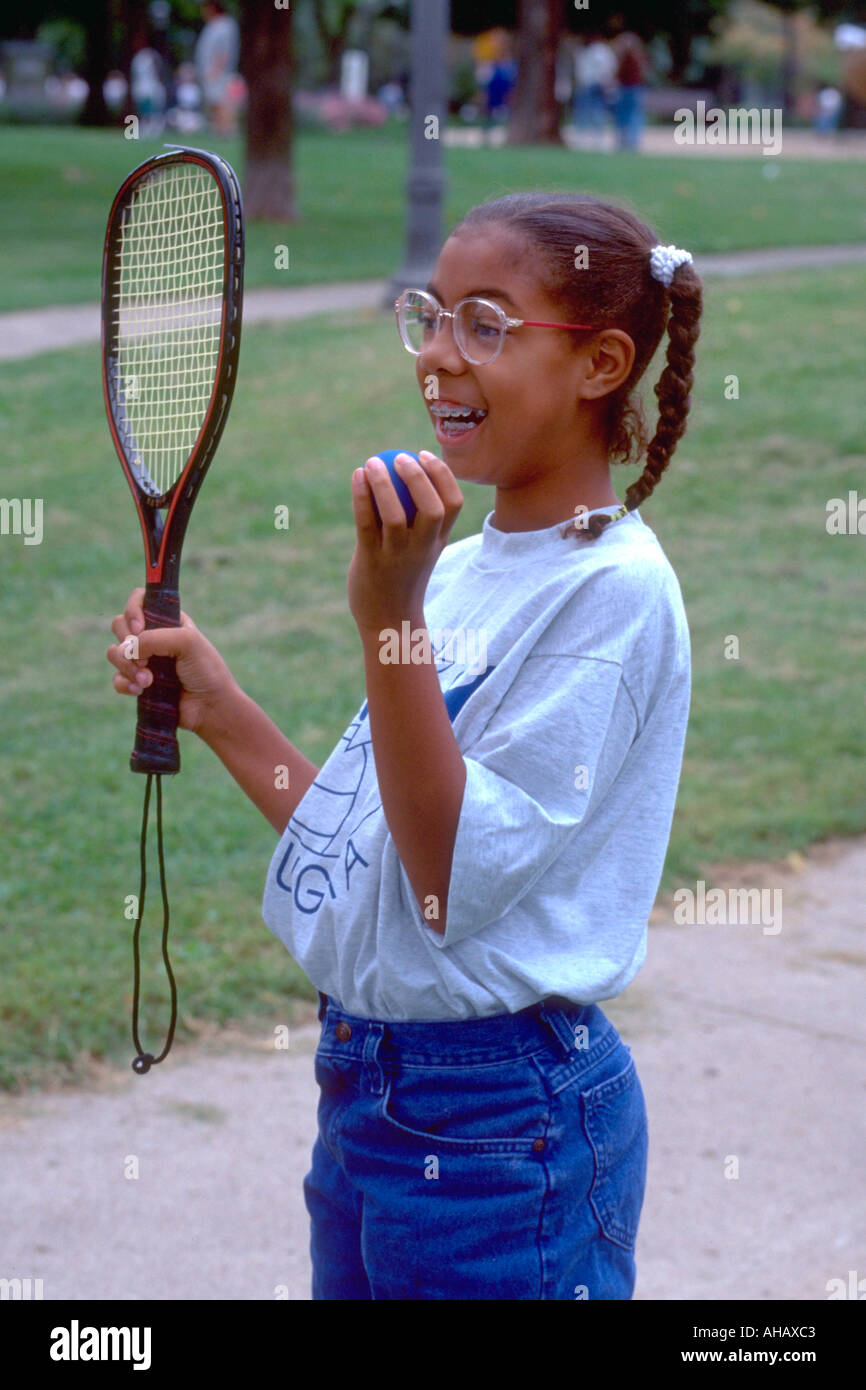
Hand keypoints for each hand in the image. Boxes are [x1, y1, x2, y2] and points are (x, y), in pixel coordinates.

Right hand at [106, 588, 239, 738]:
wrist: (210, 708)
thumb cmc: (206, 671)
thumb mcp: (187, 642)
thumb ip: (155, 638)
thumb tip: (129, 649)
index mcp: (168, 621)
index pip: (139, 600)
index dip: (133, 610)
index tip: (140, 628)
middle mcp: (154, 638)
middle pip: (119, 625)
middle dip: (127, 643)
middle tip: (145, 659)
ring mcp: (145, 661)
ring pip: (114, 653)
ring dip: (127, 666)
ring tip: (148, 681)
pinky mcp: (139, 684)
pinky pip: (117, 679)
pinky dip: (125, 684)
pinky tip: (141, 691)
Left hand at [346, 450, 462, 634]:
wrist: (388, 621)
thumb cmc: (402, 579)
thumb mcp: (420, 550)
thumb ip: (419, 521)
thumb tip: (408, 477)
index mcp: (437, 542)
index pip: (453, 504)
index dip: (443, 475)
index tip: (425, 455)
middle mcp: (422, 548)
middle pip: (432, 508)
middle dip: (419, 477)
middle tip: (401, 457)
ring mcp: (396, 556)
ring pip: (395, 515)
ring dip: (383, 484)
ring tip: (372, 462)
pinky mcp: (371, 561)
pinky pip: (366, 524)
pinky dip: (362, 496)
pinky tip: (357, 476)